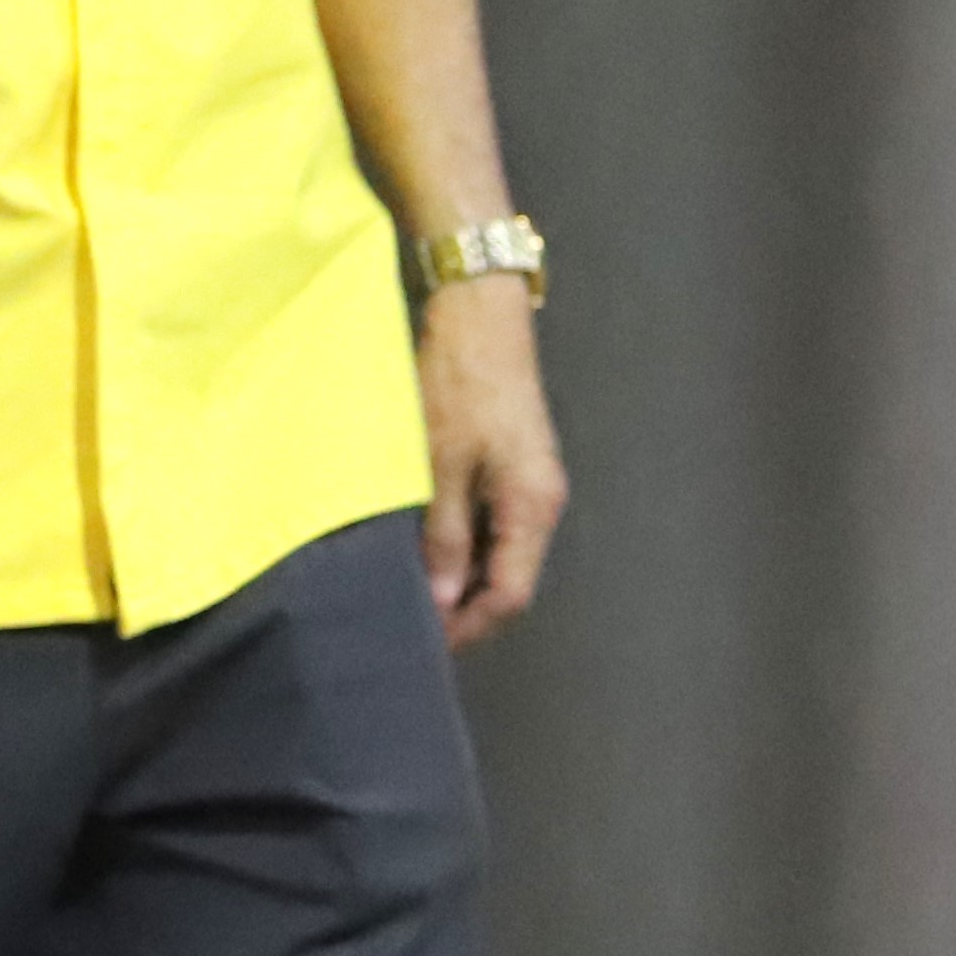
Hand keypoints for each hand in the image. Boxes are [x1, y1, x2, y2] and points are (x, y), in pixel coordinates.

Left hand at [415, 278, 564, 646]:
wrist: (477, 312)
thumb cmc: (457, 383)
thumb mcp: (440, 464)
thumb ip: (444, 535)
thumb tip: (443, 599)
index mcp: (533, 507)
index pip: (511, 596)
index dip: (469, 627)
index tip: (425, 643)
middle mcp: (542, 501)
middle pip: (511, 580)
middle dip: (466, 609)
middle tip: (413, 624)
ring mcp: (531, 481)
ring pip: (502, 552)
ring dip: (463, 576)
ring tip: (413, 589)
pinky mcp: (514, 462)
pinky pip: (495, 522)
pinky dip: (465, 543)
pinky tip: (428, 544)